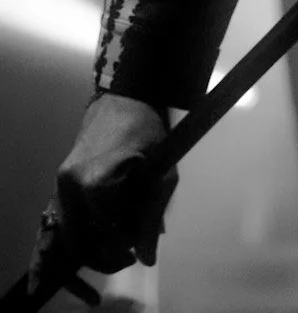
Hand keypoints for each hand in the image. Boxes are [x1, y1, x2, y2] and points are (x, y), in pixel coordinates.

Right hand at [29, 94, 175, 298]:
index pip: (105, 237)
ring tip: (94, 280)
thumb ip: (152, 215)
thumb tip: (145, 257)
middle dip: (102, 259)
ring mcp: (60, 186)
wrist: (124, 96)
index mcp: (96, 182)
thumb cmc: (148, 130)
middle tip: (126, 257)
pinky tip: (56, 268)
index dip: (121, 252)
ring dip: (77, 261)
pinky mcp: (59, 185)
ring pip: (62, 238)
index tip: (135, 254)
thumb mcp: (162, 172)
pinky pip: (55, 224)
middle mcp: (70, 187)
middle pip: (80, 243)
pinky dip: (57, 247)